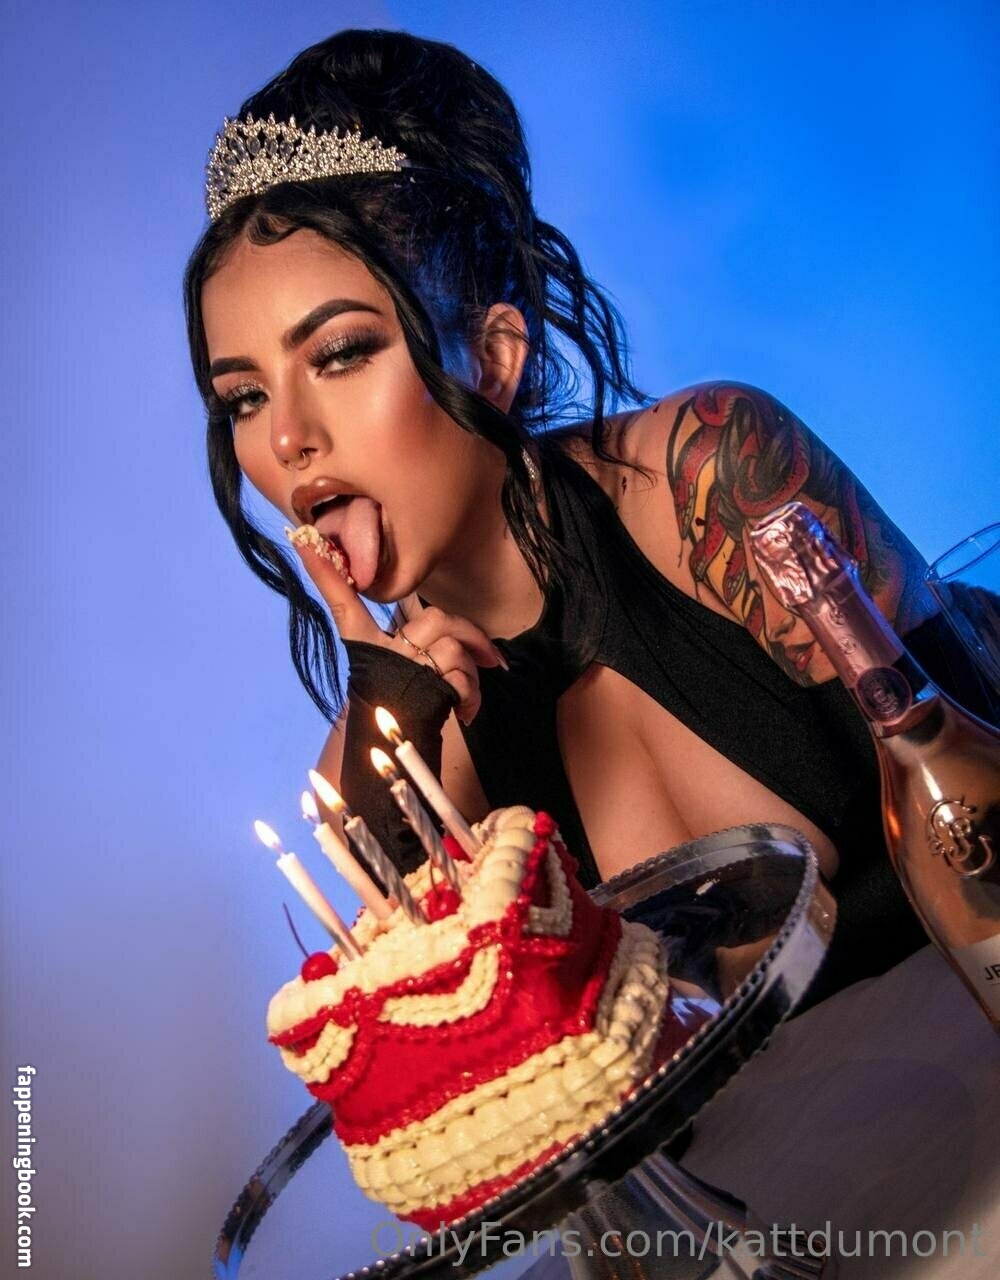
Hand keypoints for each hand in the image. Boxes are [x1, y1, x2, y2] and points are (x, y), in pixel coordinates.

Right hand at [290, 532, 506, 723]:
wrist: (392, 757)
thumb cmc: (395, 709)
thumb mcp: (395, 674)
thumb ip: (414, 645)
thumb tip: (436, 631)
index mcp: (367, 646)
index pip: (343, 603)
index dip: (326, 574)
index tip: (306, 542)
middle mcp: (383, 654)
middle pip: (437, 621)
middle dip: (472, 636)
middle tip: (490, 659)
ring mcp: (403, 673)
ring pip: (453, 652)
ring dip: (472, 677)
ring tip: (466, 698)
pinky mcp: (423, 695)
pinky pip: (459, 680)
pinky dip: (471, 697)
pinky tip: (464, 713)